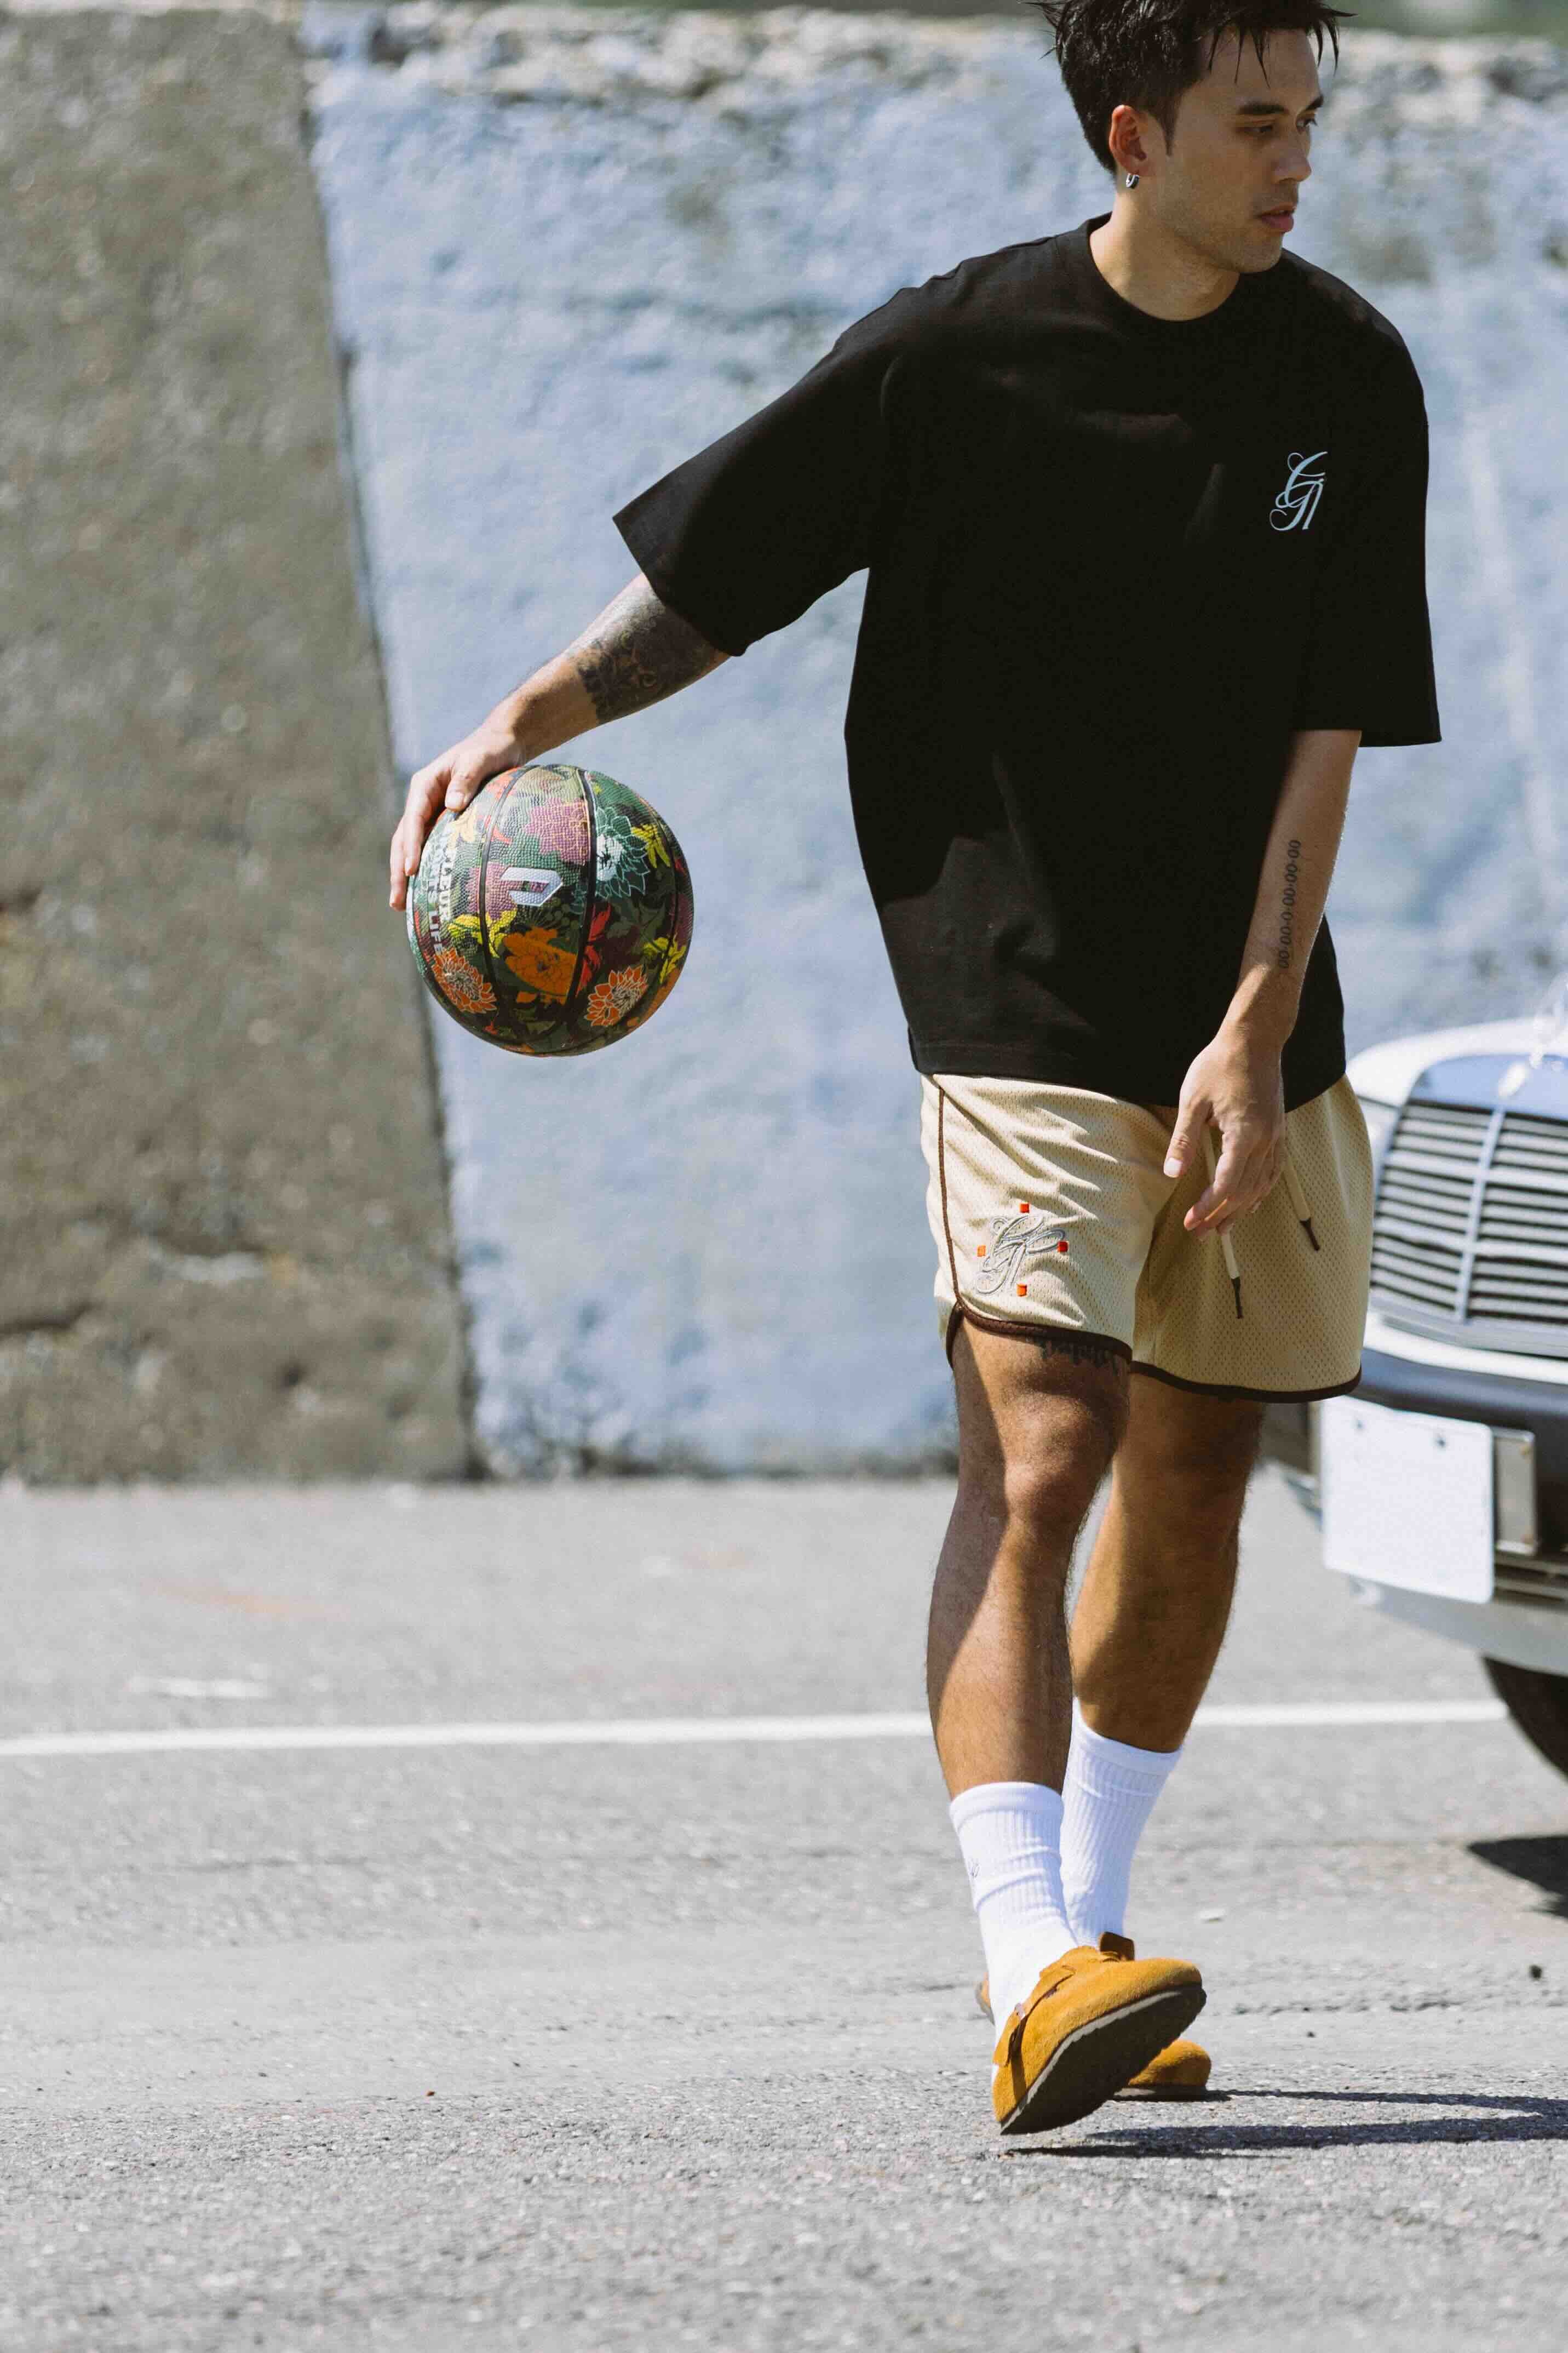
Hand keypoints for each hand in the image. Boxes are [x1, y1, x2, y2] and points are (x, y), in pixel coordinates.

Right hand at [388, 712, 526, 909]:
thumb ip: (467, 778)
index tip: (411, 869)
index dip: (410, 845)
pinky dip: (425, 869)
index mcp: (425, 785)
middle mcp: (423, 801)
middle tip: (396, 902)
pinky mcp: (443, 822)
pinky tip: (426, 892)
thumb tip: (452, 804)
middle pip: (404, 839)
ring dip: (405, 875)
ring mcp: (431, 813)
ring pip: (412, 847)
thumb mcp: (480, 759)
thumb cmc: (491, 749)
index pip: (413, 819)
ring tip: (400, 906)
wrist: (501, 744)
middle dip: (399, 870)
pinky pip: (431, 848)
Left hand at [1162, 1028, 1286, 1238]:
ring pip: (1263, 1185)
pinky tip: (1249, 1202)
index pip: (1228, 1184)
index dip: (1209, 1207)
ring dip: (1242, 1209)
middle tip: (1200, 1234)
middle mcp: (1266, 1140)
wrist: (1255, 1039)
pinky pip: (1274, 1171)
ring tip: (1223, 1228)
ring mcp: (1276, 1136)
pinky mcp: (1279, 1130)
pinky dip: (1260, 1192)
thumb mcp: (1192, 1100)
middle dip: (1222, 1215)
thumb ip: (1183, 1140)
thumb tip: (1172, 1175)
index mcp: (1244, 1134)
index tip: (1190, 1222)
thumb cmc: (1219, 1065)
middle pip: (1246, 1191)